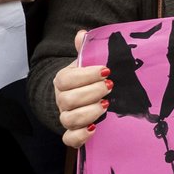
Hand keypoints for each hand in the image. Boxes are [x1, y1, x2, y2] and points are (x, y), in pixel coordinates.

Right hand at [54, 30, 110, 148]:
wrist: (84, 95)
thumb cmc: (89, 78)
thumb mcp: (88, 62)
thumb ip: (86, 49)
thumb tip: (82, 34)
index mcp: (64, 80)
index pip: (67, 79)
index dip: (86, 75)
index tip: (106, 70)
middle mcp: (62, 100)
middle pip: (68, 100)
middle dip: (92, 92)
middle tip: (110, 86)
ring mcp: (66, 116)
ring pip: (69, 119)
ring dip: (89, 112)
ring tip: (106, 104)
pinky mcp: (72, 132)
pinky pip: (69, 139)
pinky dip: (80, 136)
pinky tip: (94, 128)